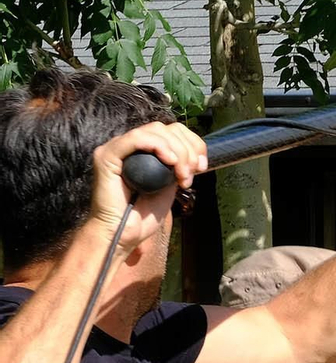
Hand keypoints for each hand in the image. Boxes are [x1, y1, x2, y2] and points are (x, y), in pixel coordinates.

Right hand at [91, 122, 205, 255]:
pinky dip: (158, 146)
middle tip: (190, 176)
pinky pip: (135, 139)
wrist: (123, 234)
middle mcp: (129, 146)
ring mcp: (117, 149)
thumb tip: (195, 156)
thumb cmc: (143, 216)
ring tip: (182, 176)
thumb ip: (178, 168)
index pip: (172, 131)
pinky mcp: (106, 156)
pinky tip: (169, 161)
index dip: (193, 144)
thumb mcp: (169, 186)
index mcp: (144, 151)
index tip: (201, 166)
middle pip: (166, 128)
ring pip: (154, 131)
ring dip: (177, 151)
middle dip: (187, 150)